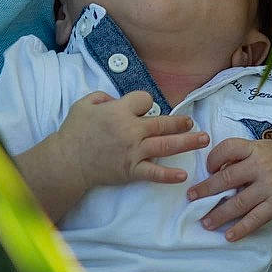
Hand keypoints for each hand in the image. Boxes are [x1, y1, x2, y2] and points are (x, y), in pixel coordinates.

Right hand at [55, 89, 207, 196]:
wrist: (67, 162)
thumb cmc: (74, 131)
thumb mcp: (84, 104)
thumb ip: (102, 96)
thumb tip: (116, 99)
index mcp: (119, 111)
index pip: (145, 100)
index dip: (145, 102)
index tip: (143, 108)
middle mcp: (130, 130)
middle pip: (162, 123)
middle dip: (181, 122)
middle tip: (192, 122)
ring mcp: (133, 152)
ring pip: (165, 145)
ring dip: (187, 142)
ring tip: (203, 139)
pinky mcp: (132, 170)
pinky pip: (154, 173)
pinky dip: (169, 175)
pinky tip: (183, 175)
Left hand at [186, 137, 271, 241]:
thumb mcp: (266, 149)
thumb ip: (244, 156)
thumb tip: (217, 169)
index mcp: (256, 149)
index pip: (228, 148)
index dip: (213, 158)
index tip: (206, 169)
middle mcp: (261, 167)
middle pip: (226, 178)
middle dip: (206, 190)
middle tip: (191, 198)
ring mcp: (269, 187)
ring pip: (237, 203)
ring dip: (218, 214)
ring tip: (205, 222)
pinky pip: (254, 219)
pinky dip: (240, 229)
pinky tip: (229, 235)